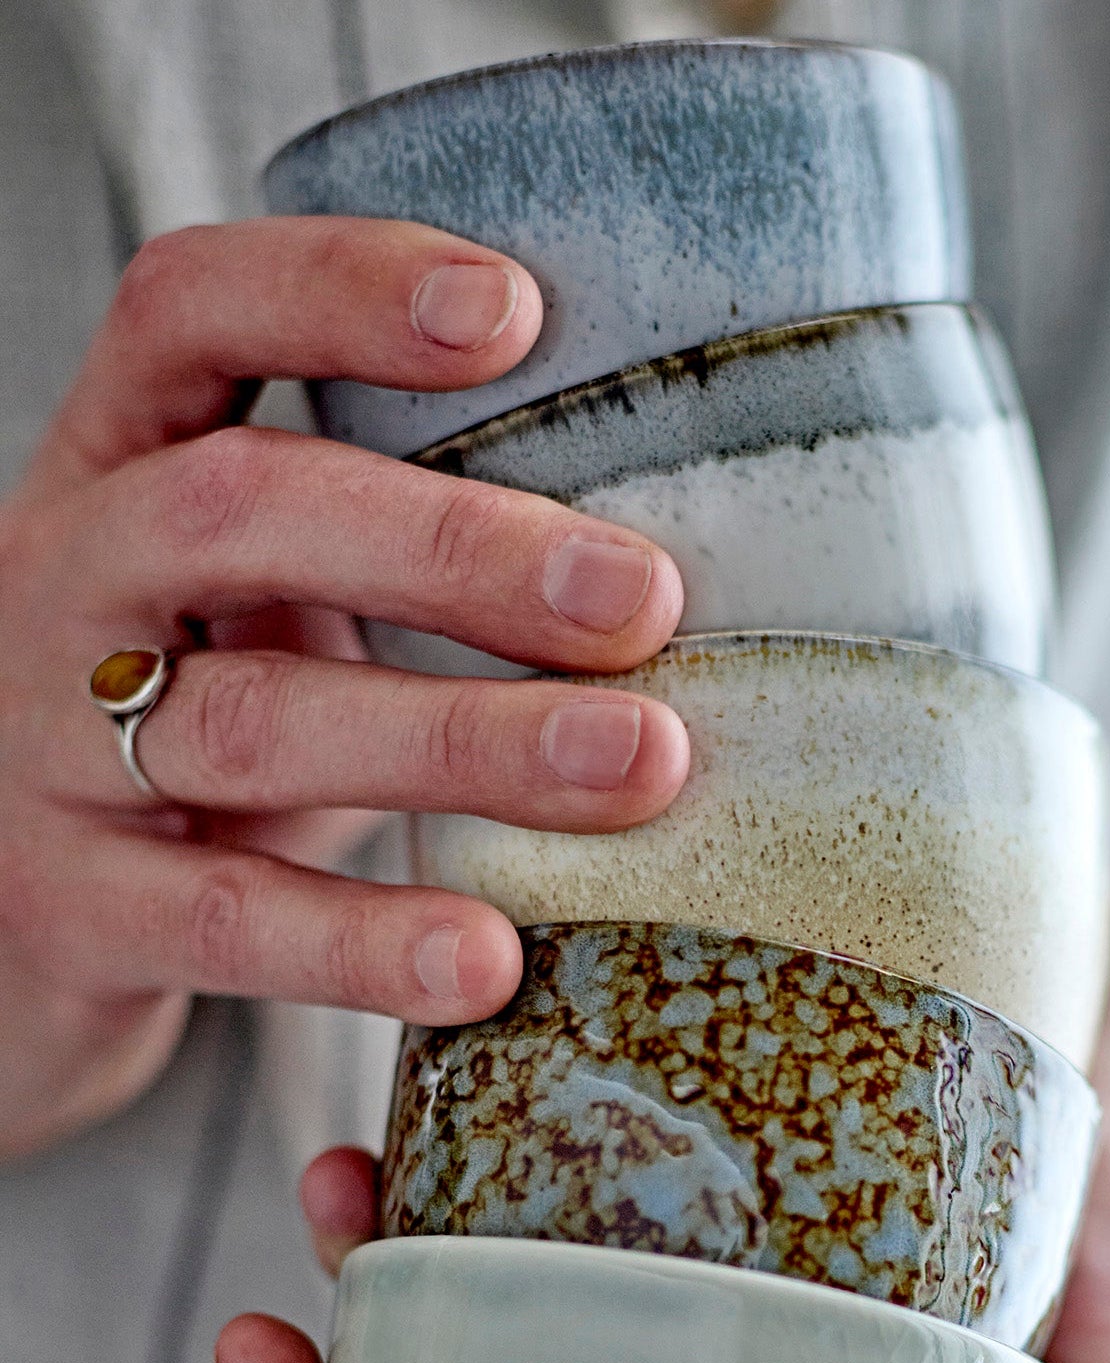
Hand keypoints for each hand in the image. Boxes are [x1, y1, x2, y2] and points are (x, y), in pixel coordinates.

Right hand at [0, 217, 687, 1159]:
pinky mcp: (68, 910)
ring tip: (637, 765)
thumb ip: (397, 558)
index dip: (337, 289)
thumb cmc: (203, 735)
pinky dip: (364, 943)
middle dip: (459, 547)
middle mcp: (63, 580)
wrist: (19, 926)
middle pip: (239, 513)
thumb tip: (681, 569)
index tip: (513, 311)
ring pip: (253, 723)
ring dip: (461, 740)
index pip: (190, 315)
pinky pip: (225, 922)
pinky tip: (490, 962)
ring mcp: (44, 746)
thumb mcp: (271, 606)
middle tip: (644, 598)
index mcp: (122, 469)